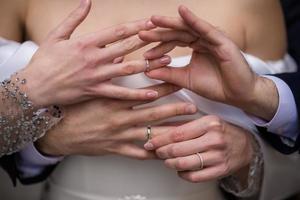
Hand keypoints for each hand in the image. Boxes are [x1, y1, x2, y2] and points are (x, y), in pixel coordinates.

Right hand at [20, 0, 169, 107]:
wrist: (34, 87)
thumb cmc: (44, 61)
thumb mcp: (56, 35)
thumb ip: (74, 18)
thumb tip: (87, 1)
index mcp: (86, 42)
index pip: (117, 31)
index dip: (136, 26)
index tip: (151, 21)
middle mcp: (94, 58)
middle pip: (127, 47)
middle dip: (148, 40)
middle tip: (166, 36)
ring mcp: (96, 76)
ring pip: (127, 69)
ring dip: (148, 64)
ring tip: (167, 60)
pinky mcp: (96, 91)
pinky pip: (119, 93)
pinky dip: (136, 94)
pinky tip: (152, 93)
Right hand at [35, 83, 197, 158]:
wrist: (58, 131)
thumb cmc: (74, 108)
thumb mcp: (91, 88)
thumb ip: (109, 75)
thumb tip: (122, 59)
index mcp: (113, 100)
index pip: (145, 92)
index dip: (164, 86)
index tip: (178, 81)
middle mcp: (119, 118)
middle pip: (154, 113)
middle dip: (176, 110)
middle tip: (193, 107)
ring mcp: (119, 136)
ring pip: (151, 135)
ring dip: (171, 132)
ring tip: (189, 130)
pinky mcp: (116, 149)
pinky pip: (138, 154)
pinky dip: (153, 155)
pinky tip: (167, 154)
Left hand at [139, 5, 277, 119]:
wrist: (238, 95)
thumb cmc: (216, 86)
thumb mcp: (186, 79)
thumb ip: (168, 73)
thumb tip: (147, 71)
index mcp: (195, 46)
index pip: (173, 41)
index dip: (158, 44)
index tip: (143, 49)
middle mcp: (202, 39)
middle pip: (177, 33)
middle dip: (159, 32)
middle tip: (141, 32)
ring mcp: (212, 38)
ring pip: (188, 28)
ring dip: (170, 24)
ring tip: (153, 20)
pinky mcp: (222, 40)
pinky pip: (205, 28)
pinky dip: (193, 20)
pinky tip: (181, 12)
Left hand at [144, 115, 253, 182]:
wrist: (245, 145)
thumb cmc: (222, 131)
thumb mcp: (206, 121)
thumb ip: (185, 125)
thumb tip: (160, 131)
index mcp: (209, 123)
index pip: (177, 133)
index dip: (160, 140)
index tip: (150, 143)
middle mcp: (214, 139)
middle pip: (178, 149)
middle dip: (162, 152)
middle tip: (157, 152)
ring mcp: (218, 156)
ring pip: (184, 164)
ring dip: (171, 164)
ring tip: (168, 161)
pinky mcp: (220, 170)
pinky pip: (194, 176)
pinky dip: (182, 174)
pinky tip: (181, 169)